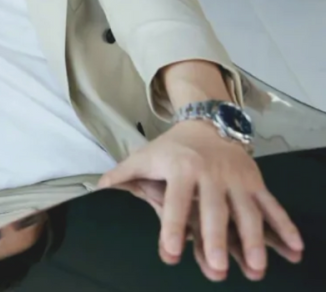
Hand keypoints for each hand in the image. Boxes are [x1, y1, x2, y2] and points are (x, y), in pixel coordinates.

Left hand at [98, 120, 303, 280]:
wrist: (207, 121)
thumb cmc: (173, 146)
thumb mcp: (145, 155)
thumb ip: (123, 174)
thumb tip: (97, 188)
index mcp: (181, 169)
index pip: (176, 202)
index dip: (171, 227)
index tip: (170, 252)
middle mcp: (211, 174)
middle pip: (215, 211)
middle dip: (217, 240)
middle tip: (218, 269)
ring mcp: (237, 178)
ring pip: (248, 212)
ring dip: (255, 240)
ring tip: (255, 267)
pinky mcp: (256, 181)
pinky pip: (272, 206)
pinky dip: (285, 227)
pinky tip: (294, 249)